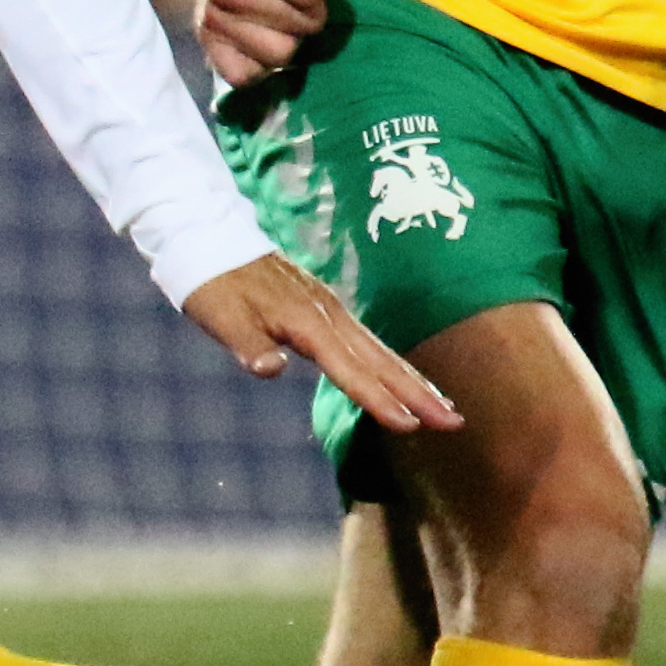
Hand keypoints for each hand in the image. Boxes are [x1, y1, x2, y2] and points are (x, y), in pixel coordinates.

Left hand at [180, 252, 459, 434]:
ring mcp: (331, 310)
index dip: (379, 399)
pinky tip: (402, 378)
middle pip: (381, 360)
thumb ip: (248, 346)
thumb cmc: (213, 285)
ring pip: (380, 351)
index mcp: (306, 322)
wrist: (211, 240)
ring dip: (413, 380)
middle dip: (419, 393)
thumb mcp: (221, 318)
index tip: (411, 426)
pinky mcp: (326, 309)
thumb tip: (269, 370)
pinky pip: (367, 342)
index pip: (350, 369)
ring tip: (445, 406)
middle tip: (454, 422)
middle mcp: (328, 315)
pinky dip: (390, 363)